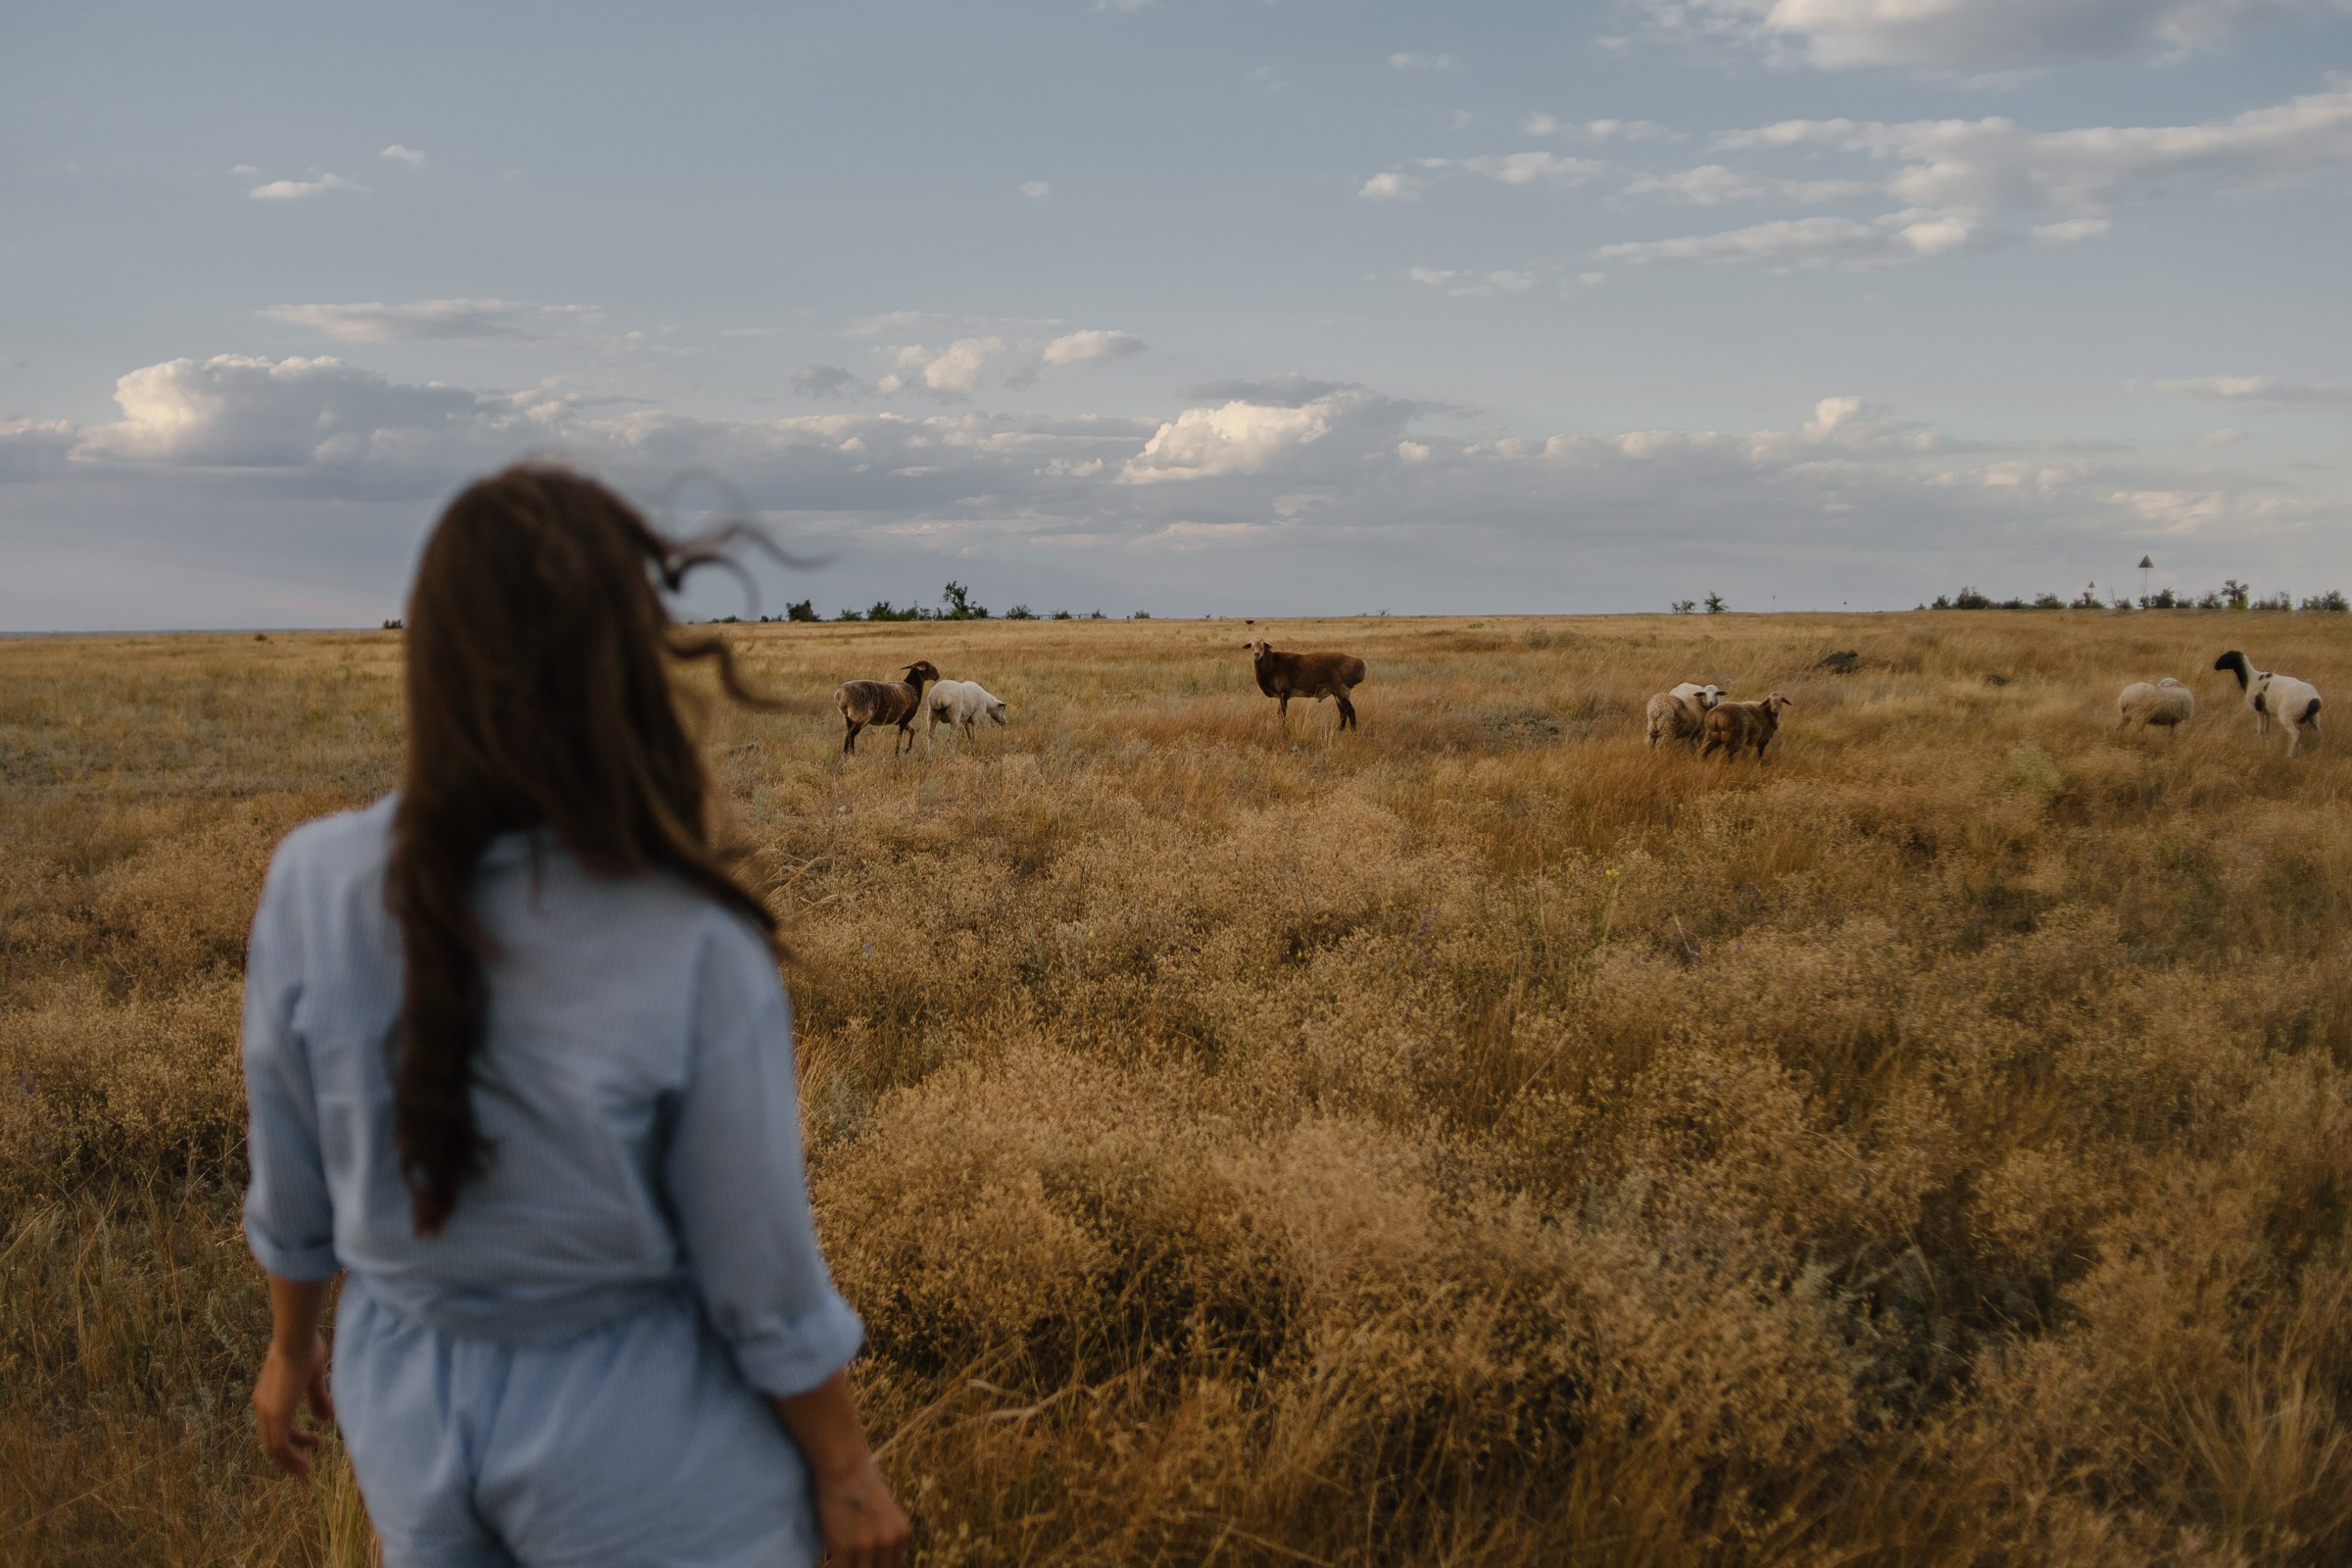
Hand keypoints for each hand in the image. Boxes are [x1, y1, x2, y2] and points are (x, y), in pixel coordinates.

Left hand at [251, 1331, 334, 1476]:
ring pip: (274, 1447)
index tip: (312, 1444)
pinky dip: (290, 1458)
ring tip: (306, 1470)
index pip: (275, 1428)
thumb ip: (317, 1399)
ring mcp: (266, 1411)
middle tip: (306, 1466)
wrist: (295, 1337)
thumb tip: (325, 1418)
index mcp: (267, 1398)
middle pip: (272, 1442)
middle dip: (289, 1456)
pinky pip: (279, 1444)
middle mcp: (262, 1407)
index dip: (292, 1441)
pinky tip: (304, 1465)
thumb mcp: (313, 1379)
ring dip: (290, 1461)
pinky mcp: (275, 1414)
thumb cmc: (306, 1349)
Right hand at [810, 1453, 910, 1567]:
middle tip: (856, 1562)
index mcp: (901, 1533)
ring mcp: (866, 1547)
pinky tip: (834, 1559)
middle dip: (867, 1567)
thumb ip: (885, 1534)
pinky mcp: (843, 1548)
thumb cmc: (860, 1481)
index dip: (880, 1567)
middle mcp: (889, 1542)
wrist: (844, 1466)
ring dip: (852, 1566)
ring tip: (845, 1560)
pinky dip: (837, 1567)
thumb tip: (877, 1556)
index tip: (868, 1564)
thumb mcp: (885, 1511)